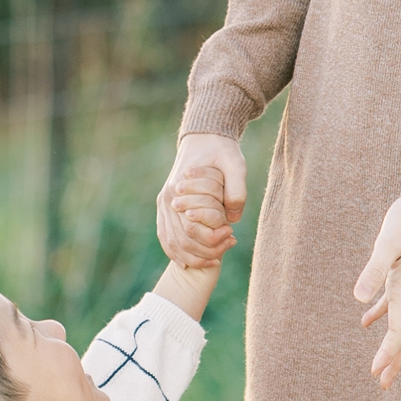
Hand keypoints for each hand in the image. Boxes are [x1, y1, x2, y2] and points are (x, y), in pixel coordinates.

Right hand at [159, 134, 245, 269]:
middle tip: (227, 250)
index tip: (232, 236)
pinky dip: (176, 252)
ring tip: (214, 261)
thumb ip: (236, 190)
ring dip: (191, 257)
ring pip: (171, 242)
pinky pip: (165, 236)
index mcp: (179, 189)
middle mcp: (167, 199)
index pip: (191, 228)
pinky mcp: (166, 207)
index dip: (212, 239)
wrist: (204, 138)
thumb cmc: (221, 151)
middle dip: (204, 252)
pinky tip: (189, 262)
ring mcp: (164, 204)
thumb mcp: (235, 164)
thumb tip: (233, 218)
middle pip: (180, 239)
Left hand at [353, 196, 400, 390]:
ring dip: (391, 347)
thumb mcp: (387, 243)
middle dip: (394, 361)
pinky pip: (394, 305)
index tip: (376, 372)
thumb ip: (373, 270)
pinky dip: (381, 318)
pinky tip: (365, 322)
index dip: (388, 354)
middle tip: (383, 384)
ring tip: (380, 366)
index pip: (397, 332)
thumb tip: (358, 300)